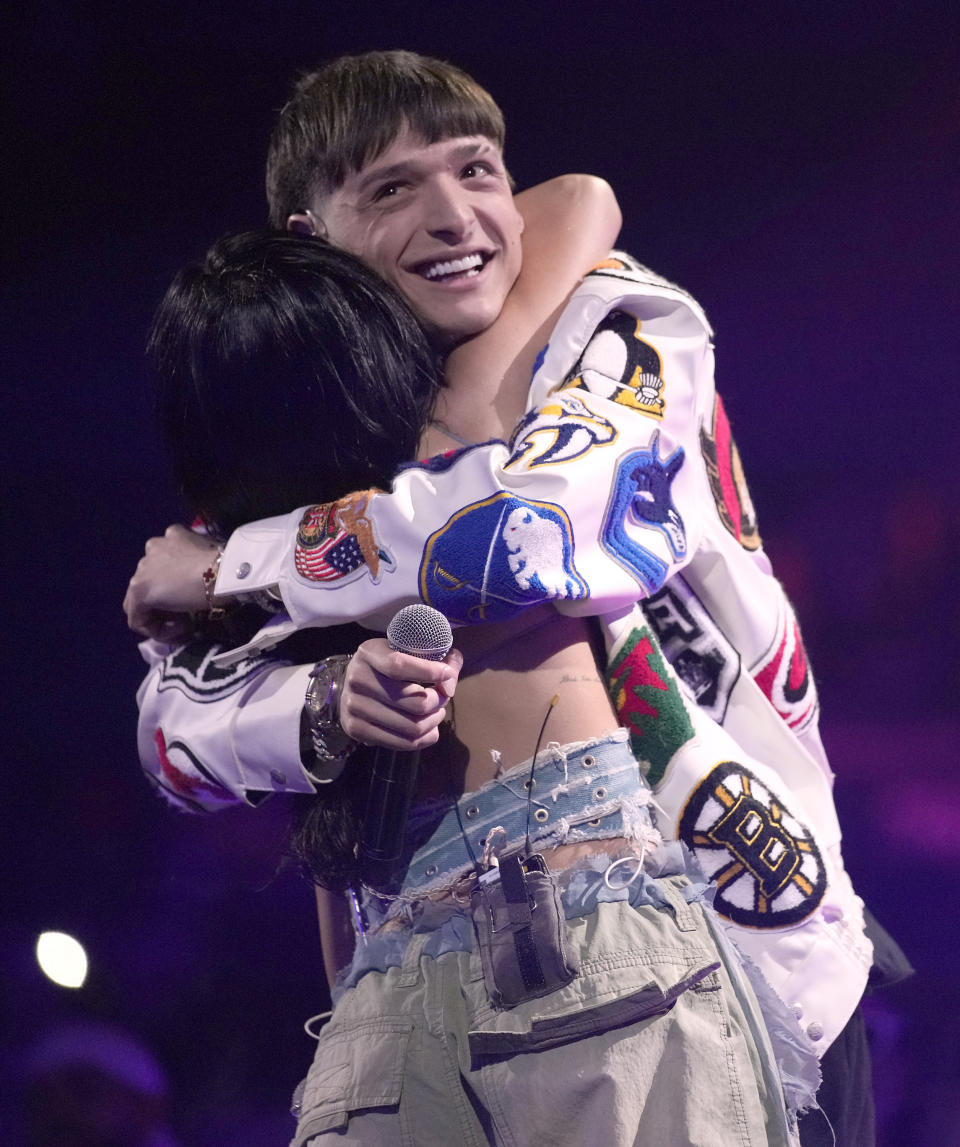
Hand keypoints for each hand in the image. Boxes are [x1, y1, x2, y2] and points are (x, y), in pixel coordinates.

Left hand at [123, 524, 218, 637]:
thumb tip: (204, 580)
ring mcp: (142, 569)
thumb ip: (202, 566)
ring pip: (143, 600)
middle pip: (152, 580)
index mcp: (173, 535)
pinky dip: (158, 630)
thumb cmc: (228, 565)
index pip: (167, 563)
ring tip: (186, 625)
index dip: (179, 584)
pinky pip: (139, 619)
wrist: (224, 572)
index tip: (197, 597)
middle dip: (168, 599)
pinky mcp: (139, 591)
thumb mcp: (215, 560)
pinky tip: (181, 631)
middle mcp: (153, 547)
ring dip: (162, 616)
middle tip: (189, 612)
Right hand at [340, 638, 462, 751]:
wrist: (347, 685)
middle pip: (413, 702)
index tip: (448, 676)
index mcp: (369, 653)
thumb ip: (433, 656)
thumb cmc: (385, 665)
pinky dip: (425, 738)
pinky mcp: (355, 729)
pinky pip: (402, 743)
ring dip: (434, 721)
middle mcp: (358, 679)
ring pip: (412, 727)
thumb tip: (451, 675)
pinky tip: (430, 729)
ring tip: (437, 712)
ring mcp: (354, 707)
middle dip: (438, 701)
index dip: (430, 673)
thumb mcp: (404, 650)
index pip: (399, 666)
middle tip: (443, 697)